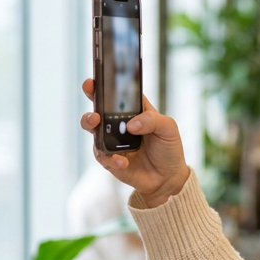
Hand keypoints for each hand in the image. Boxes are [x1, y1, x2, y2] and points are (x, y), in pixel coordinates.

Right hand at [80, 79, 189, 207]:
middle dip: (91, 104)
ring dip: (91, 125)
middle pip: (97, 109)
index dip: (103, 85)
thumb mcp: (168, 128)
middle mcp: (118, 123)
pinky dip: (112, 158)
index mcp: (133, 110)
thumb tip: (131, 125)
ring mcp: (112, 141)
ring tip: (97, 123)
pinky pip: (103, 156)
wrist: (168, 178)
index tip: (94, 81)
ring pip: (92, 130)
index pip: (116, 93)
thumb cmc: (168, 148)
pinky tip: (123, 161)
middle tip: (95, 110)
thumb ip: (152, 120)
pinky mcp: (110, 160)